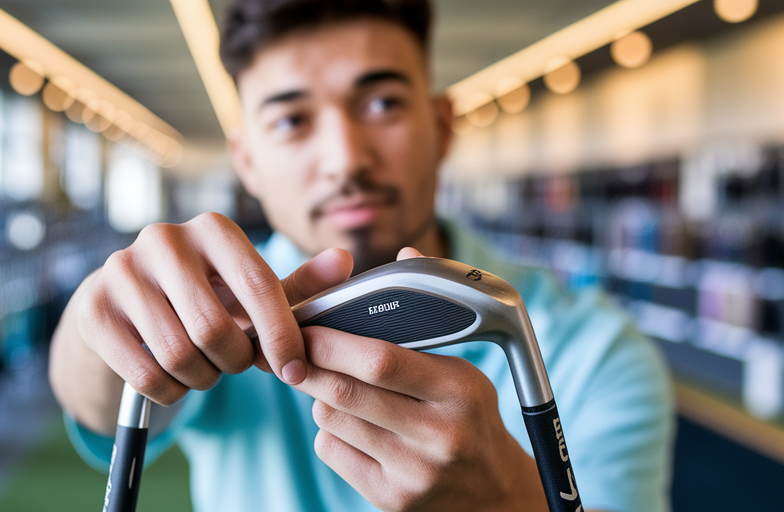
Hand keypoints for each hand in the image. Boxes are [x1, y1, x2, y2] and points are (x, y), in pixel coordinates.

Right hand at [73, 212, 353, 404]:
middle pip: (214, 329)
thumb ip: (299, 284)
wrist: (123, 302)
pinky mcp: (93, 309)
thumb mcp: (250, 289)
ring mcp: (121, 271)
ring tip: (203, 367)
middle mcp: (163, 239)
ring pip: (178, 355)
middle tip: (232, 364)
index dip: (281, 337)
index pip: (259, 287)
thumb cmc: (204, 295)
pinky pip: (145, 374)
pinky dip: (169, 391)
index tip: (294, 371)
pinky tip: (173, 378)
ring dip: (201, 378)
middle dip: (233, 362)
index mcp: (212, 228)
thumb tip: (343, 260)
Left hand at [292, 249, 546, 510]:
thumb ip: (426, 320)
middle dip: (308, 366)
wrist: (493, 497)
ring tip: (335, 388)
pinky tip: (351, 425)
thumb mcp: (463, 370)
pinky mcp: (390, 498)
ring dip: (321, 397)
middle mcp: (439, 433)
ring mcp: (413, 471)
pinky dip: (329, 430)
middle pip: (347, 391)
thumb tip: (405, 253)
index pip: (381, 360)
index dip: (332, 341)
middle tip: (290, 351)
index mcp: (459, 390)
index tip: (305, 326)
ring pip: (332, 418)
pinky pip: (332, 450)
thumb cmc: (470, 419)